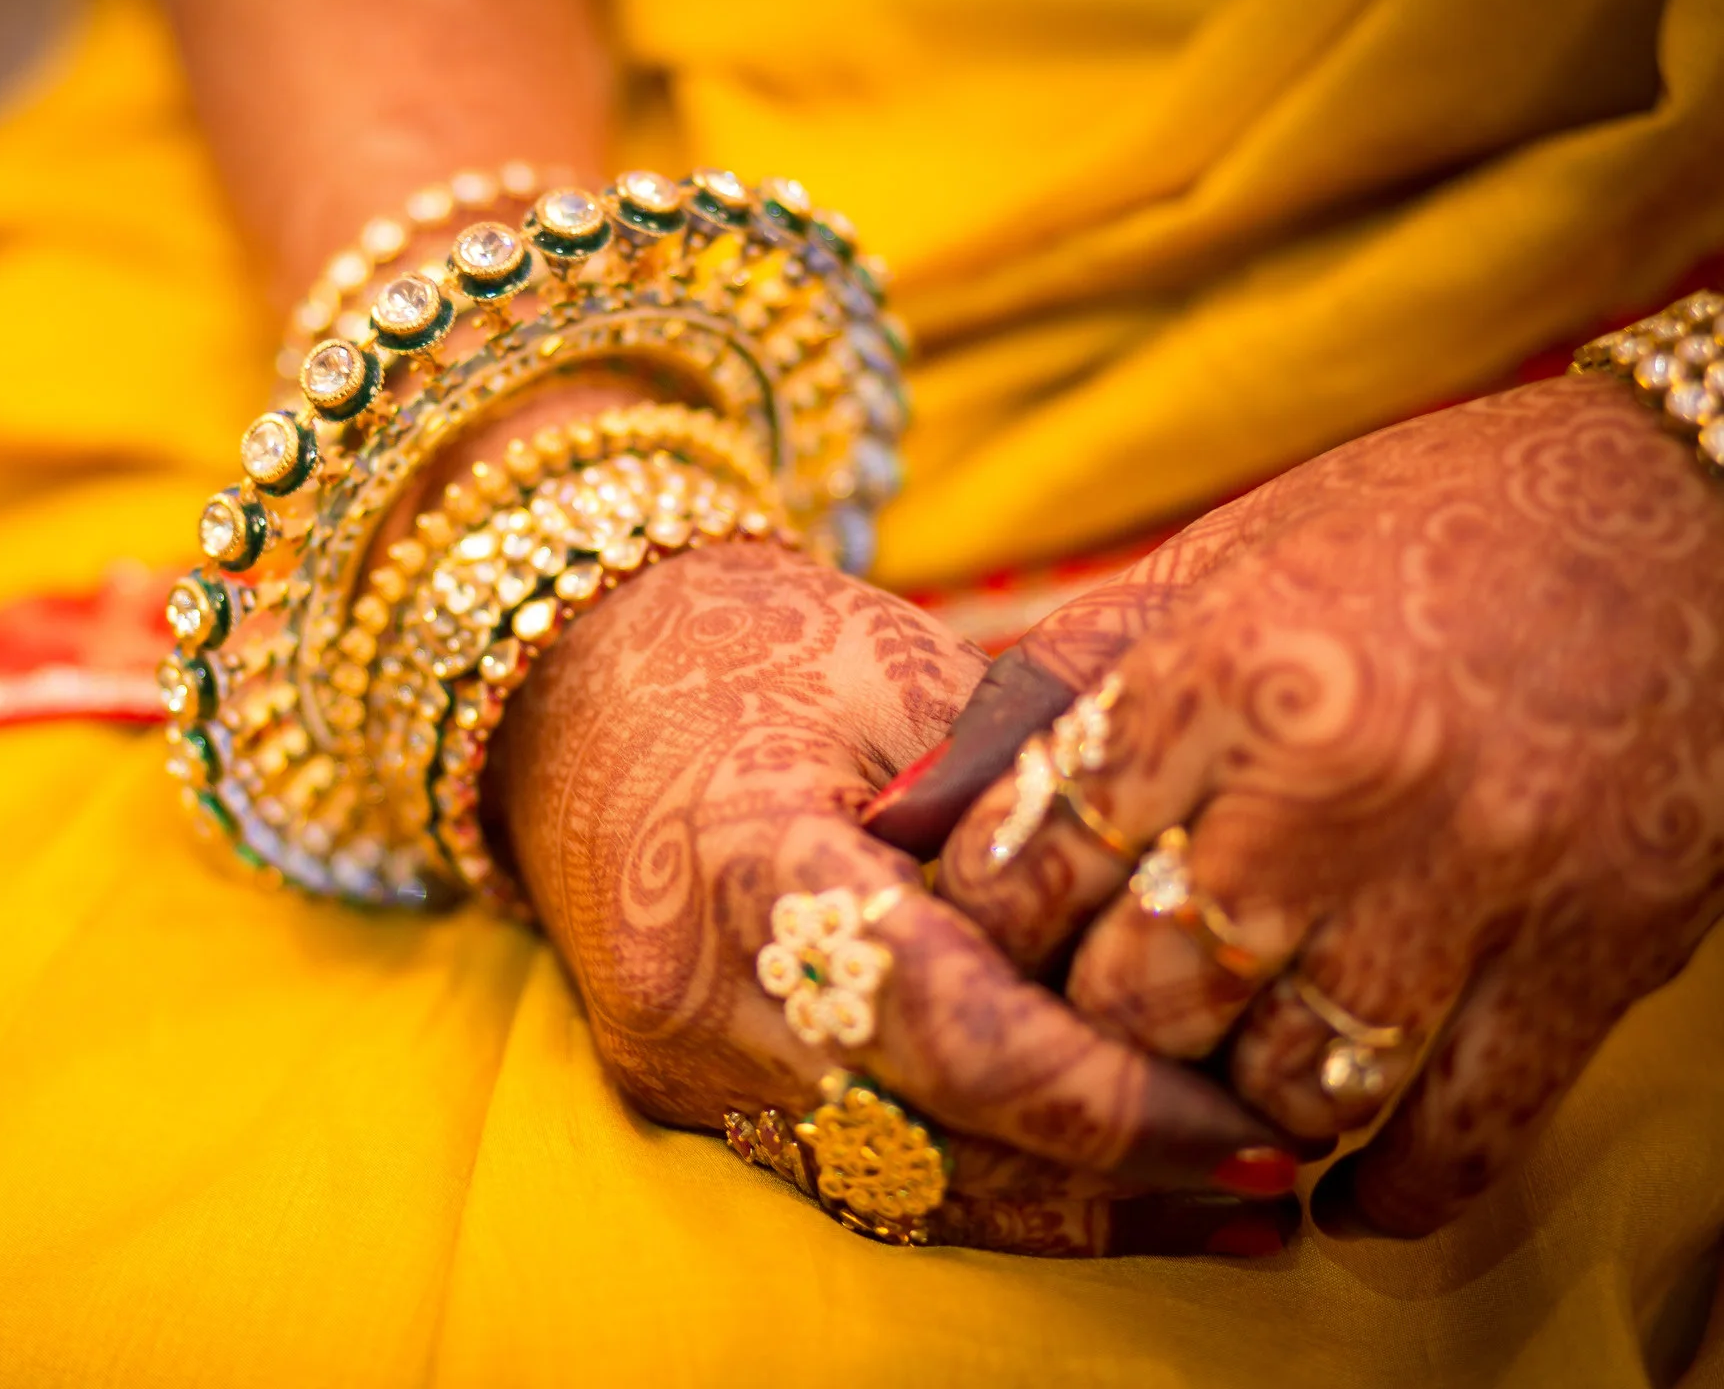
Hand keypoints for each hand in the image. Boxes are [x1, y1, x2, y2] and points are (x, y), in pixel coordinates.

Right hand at [487, 540, 1305, 1254]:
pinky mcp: (682, 1093)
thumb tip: (1192, 932)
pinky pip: (853, 1172)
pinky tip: (1101, 1192)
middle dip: (1121, 1179)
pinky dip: (983, 1189)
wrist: (570, 678)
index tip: (1263, 1123)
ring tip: (1228, 1209)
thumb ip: (1029, 803)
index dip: (1119, 1102)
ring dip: (1067, 1213)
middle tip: (1284, 1176)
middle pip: (937, 1144)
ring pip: (901, 1189)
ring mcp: (675, 1063)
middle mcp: (692, 998)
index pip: (954, 1033)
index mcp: (743, 864)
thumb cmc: (752, 642)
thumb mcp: (906, 672)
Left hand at [872, 374, 1723, 1235]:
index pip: (1036, 862)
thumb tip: (894, 814)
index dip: (987, 924)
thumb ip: (1051, 690)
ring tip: (1206, 1085)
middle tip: (1087, 1023)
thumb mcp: (1216, 562)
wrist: (1692, 514)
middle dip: (1090, 1027)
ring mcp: (1478, 879)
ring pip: (1285, 1088)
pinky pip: (1462, 1135)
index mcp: (1228, 667)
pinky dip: (1388, 1186)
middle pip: (1140, 997)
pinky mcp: (1597, 954)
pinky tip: (1345, 1183)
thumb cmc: (1423, 527)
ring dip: (1226, 1111)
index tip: (991, 938)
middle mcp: (1340, 782)